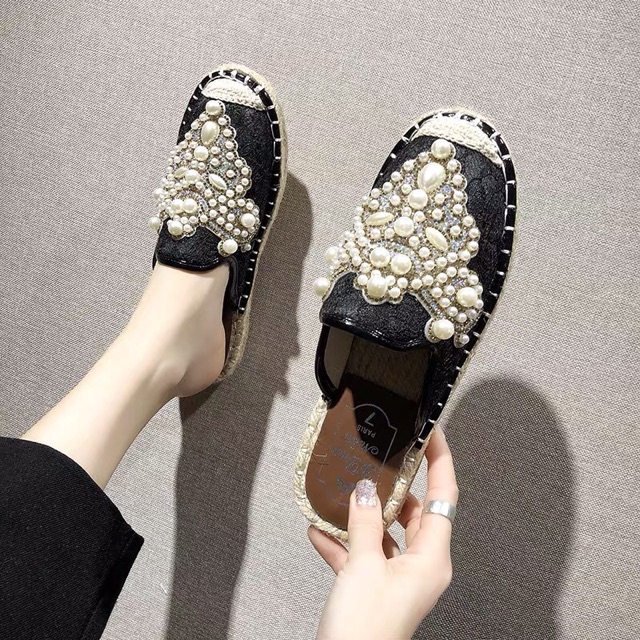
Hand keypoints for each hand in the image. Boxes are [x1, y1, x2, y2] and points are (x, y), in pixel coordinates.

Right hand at [309, 427, 457, 639]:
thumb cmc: (365, 628)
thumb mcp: (364, 566)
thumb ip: (366, 522)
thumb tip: (365, 489)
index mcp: (431, 558)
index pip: (444, 495)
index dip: (440, 460)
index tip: (431, 431)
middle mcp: (421, 566)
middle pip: (415, 511)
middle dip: (395, 485)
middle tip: (380, 456)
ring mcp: (398, 577)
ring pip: (386, 531)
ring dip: (362, 514)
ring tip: (342, 490)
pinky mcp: (376, 588)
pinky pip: (363, 554)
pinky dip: (343, 542)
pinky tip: (318, 531)